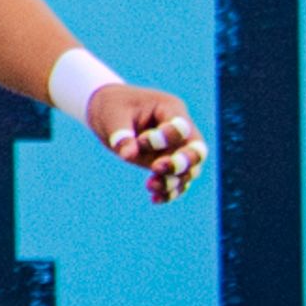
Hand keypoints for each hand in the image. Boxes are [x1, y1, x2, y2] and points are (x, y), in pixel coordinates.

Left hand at [87, 85, 207, 203]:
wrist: (108, 112)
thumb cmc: (112, 106)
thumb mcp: (112, 116)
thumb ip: (122, 134)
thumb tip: (128, 156)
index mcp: (170, 108)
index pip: (181, 128)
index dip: (163, 139)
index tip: (140, 141)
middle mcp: (179, 130)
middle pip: (197, 150)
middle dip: (183, 163)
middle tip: (158, 168)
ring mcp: (175, 148)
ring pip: (189, 171)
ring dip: (172, 181)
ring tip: (150, 185)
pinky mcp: (166, 163)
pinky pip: (178, 182)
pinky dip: (170, 192)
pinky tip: (154, 199)